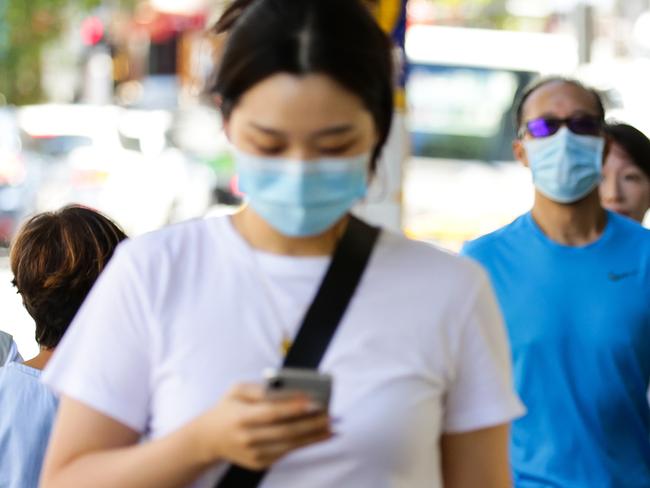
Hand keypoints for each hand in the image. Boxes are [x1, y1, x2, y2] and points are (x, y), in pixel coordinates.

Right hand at [190, 383, 332, 469]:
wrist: (208, 438)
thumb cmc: (228, 407)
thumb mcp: (237, 390)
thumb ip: (261, 389)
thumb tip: (289, 390)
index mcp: (240, 417)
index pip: (271, 412)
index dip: (294, 408)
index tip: (314, 401)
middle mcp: (246, 438)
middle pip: (285, 431)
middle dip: (310, 423)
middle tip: (330, 415)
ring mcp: (253, 454)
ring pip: (289, 445)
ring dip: (313, 436)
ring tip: (331, 426)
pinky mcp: (259, 463)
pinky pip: (286, 452)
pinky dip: (305, 444)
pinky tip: (320, 436)